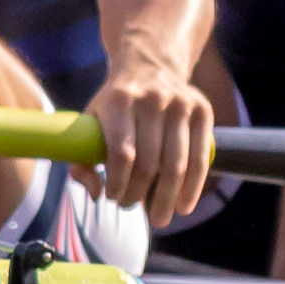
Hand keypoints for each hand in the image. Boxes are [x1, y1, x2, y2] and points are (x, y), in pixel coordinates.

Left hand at [92, 56, 216, 230]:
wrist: (150, 66)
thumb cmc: (115, 105)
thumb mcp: (91, 121)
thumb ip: (81, 161)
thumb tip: (97, 194)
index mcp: (119, 101)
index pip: (122, 153)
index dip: (118, 183)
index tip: (113, 197)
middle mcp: (151, 100)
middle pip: (149, 164)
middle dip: (138, 194)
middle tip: (131, 208)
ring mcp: (180, 104)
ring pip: (176, 165)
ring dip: (166, 199)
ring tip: (158, 217)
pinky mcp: (203, 111)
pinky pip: (201, 158)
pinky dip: (193, 188)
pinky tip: (183, 206)